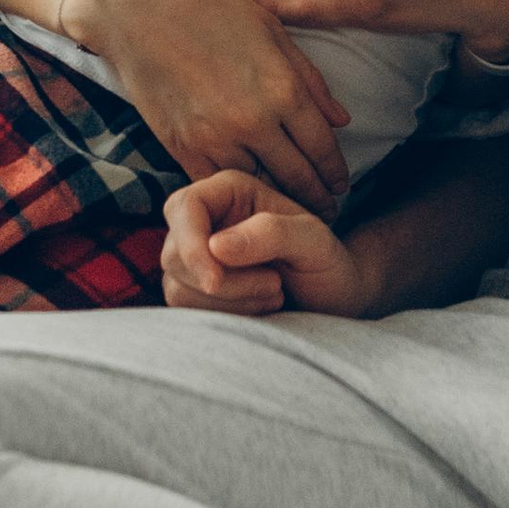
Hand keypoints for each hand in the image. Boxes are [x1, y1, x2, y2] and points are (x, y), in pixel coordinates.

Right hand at [73, 0, 349, 210]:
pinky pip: (219, 185)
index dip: (336, 174)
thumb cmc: (211, 9)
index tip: (342, 186)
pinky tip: (248, 197)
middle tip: (328, 212)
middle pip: (297, 177)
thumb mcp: (273, 31)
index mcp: (282, 88)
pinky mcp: (182, 149)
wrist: (138, 10)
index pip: (323, 148)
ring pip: (259, 187)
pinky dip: (236, 194)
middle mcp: (253, 122)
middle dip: (317, 199)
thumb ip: (310, 80)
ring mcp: (215, 139)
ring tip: (292, 210)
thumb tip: (342, 121)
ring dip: (279, 202)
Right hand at [162, 171, 367, 318]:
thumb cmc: (327, 261)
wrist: (333, 297)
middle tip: (275, 284)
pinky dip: (224, 316)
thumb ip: (272, 233)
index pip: (184, 207)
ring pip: (177, 286)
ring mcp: (196, 256)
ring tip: (274, 293)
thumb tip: (216, 245)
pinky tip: (259, 307)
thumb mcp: (314, 241)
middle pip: (174, 253)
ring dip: (229, 302)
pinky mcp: (194, 290)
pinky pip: (186, 309)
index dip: (191, 246)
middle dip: (223, 283)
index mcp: (229, 191)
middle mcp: (206, 219)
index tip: (215, 282)